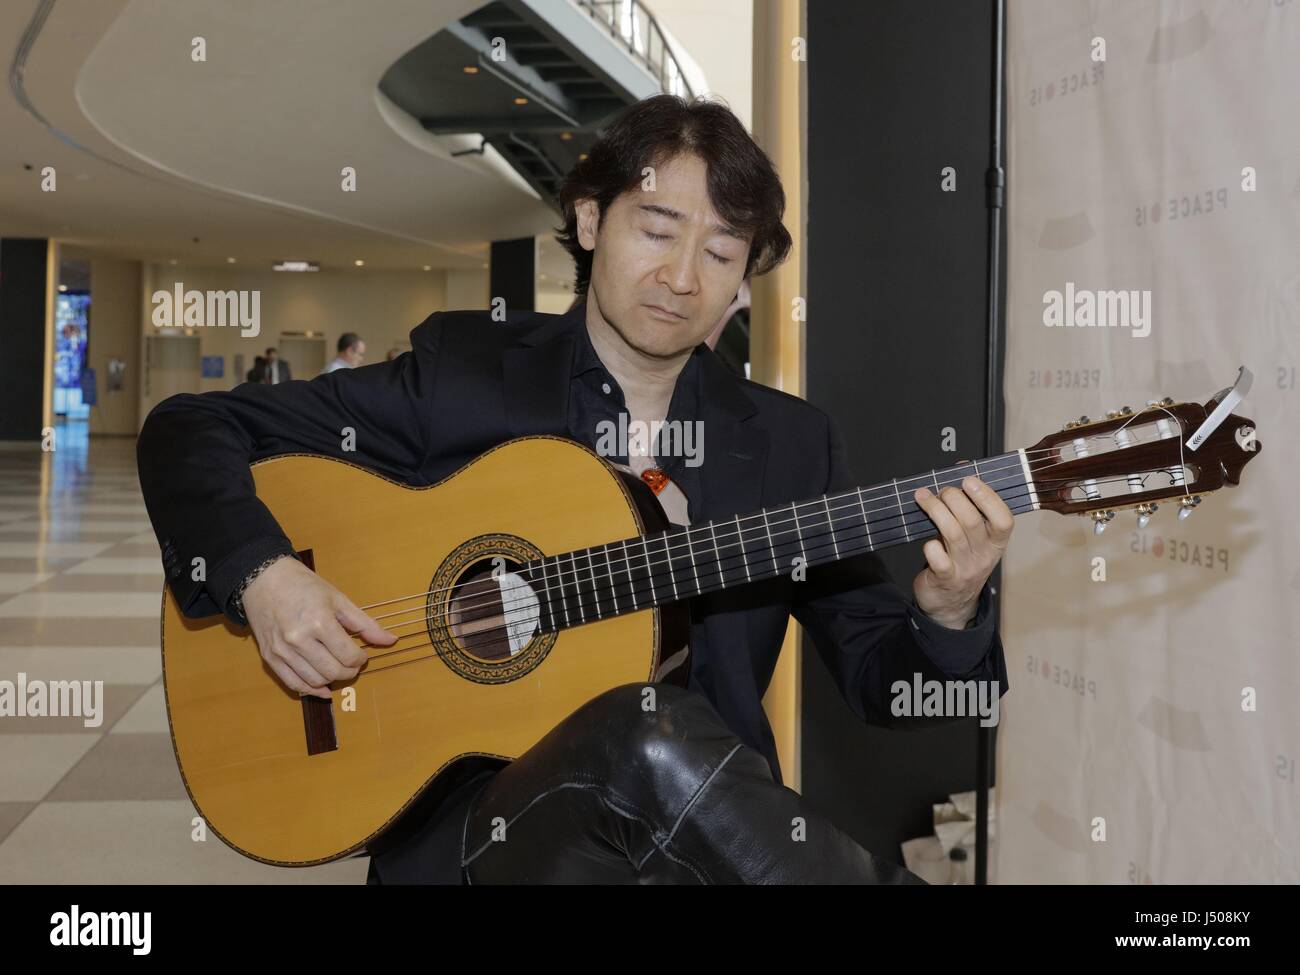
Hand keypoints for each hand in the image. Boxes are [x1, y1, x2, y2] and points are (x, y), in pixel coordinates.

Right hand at [242, 557, 396, 697]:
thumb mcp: (338, 599)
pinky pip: (293, 683)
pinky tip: (323, 688)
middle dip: (350, 672)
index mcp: (319, 622)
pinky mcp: (269, 657)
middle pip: (333, 672)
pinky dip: (311, 690)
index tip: (361, 654)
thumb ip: (365, 624)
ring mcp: (282, 650)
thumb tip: (391, 640)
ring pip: (315, 681)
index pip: (349, 656)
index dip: (361, 659)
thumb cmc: (304, 586)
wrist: (264, 580)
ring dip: (332, 681)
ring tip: (338, 670)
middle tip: (353, 664)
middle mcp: (299, 639)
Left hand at [911, 476, 1013, 628]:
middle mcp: (983, 555)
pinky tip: (926, 539)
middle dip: (953, 498)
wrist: (950, 602)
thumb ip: (970, 504)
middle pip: (972, 521)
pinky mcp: (945, 579)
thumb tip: (961, 467)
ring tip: (923, 497)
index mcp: (995, 543)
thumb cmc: (960, 560)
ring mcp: (965, 568)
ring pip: (952, 533)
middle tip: (941, 491)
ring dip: (935, 510)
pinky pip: (938, 558)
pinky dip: (930, 545)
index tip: (969, 480)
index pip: (1004, 520)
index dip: (988, 497)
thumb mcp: (973, 536)